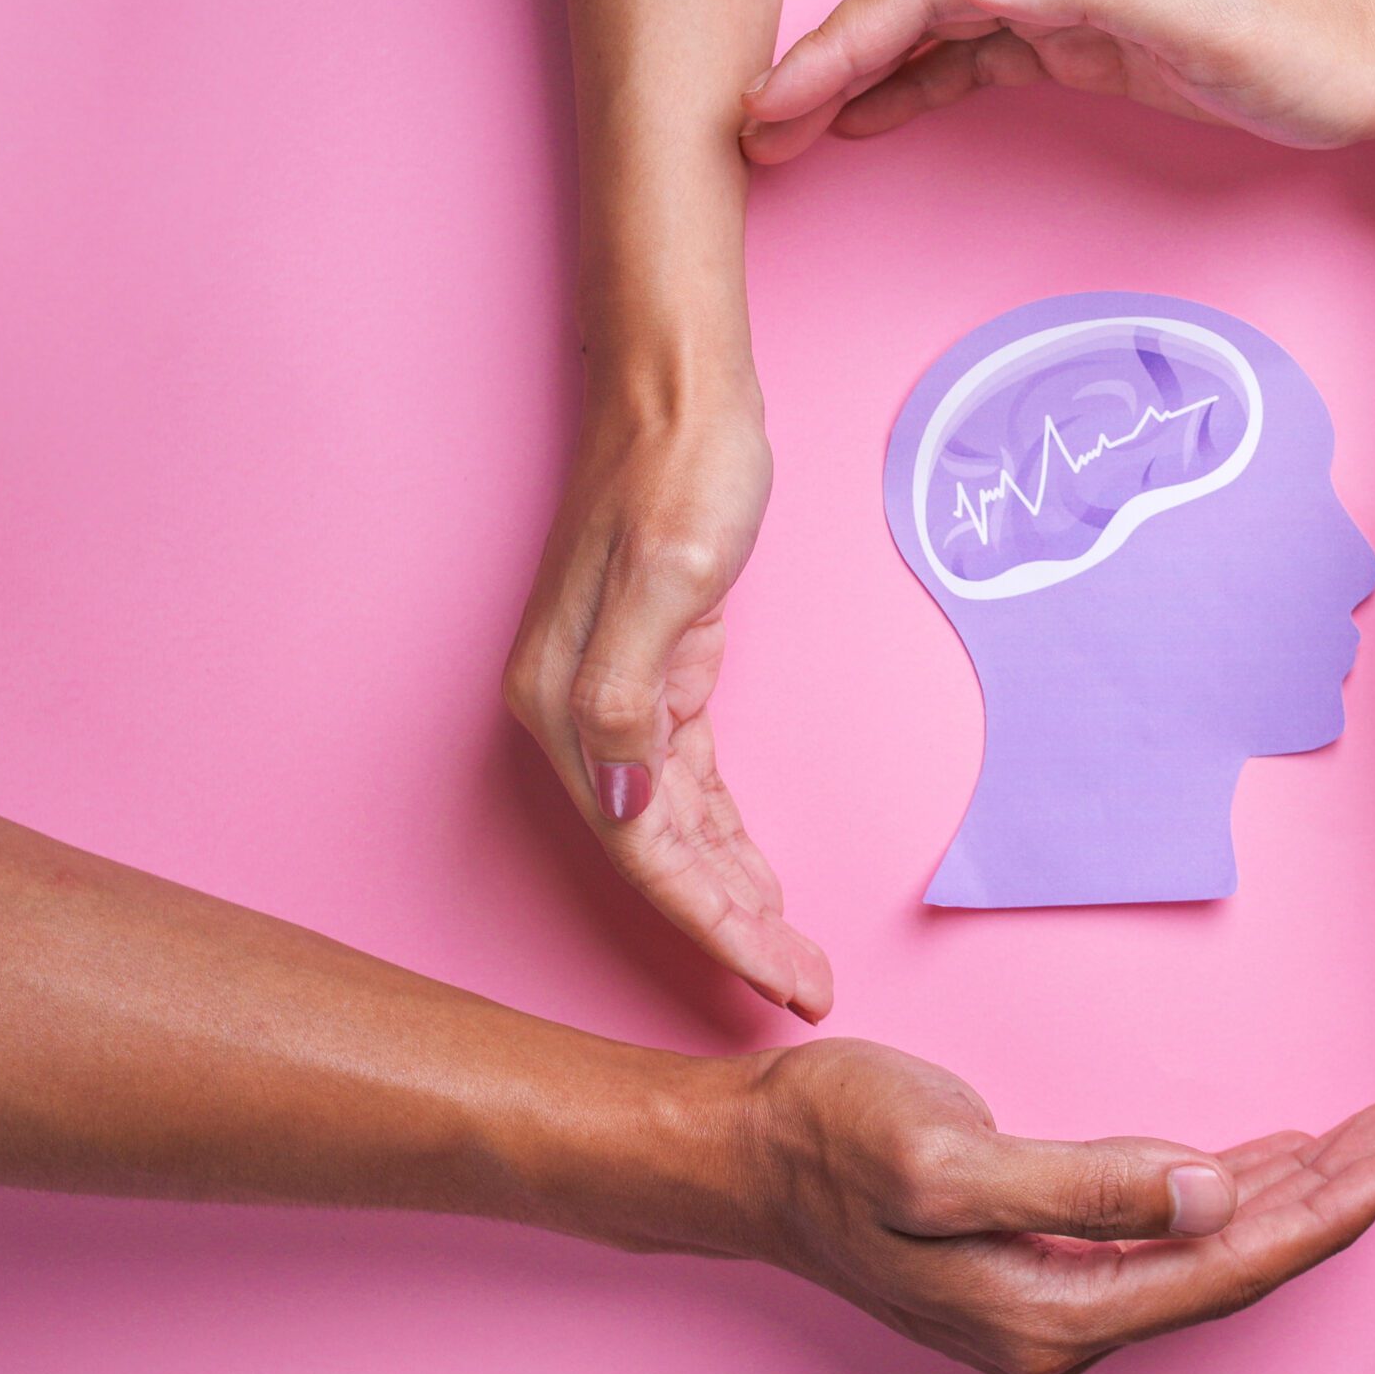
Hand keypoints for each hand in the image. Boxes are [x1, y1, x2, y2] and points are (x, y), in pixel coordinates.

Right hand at [503, 347, 831, 1020]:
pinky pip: (686, 786)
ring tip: (795, 958)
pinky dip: (725, 840)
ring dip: (734, 897)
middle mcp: (574, 714)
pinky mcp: (657, 675)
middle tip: (809, 987)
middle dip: (732, 931)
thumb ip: (631, 695)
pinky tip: (760, 882)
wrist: (680, 386)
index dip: (712, 926)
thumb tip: (619, 806)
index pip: (643, 851)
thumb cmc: (680, 465)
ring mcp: (612, 696)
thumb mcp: (669, 573)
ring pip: (675, 830)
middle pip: (659, 857)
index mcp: (564, 703)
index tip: (781, 980)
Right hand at [726, 1039, 1374, 1373]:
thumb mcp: (948, 1155)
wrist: (747, 1155)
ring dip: (1286, 1192)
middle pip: (1230, 1267)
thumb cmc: (832, 1140)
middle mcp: (1059, 1327)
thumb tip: (1211, 1193)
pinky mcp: (1038, 1262)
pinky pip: (1163, 1237)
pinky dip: (1225, 1189)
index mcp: (1047, 1314)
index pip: (1221, 1268)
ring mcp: (1049, 1301)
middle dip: (1326, 1202)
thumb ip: (1084, 1183)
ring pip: (1205, 1251)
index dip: (1317, 1215)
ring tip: (1362, 1137)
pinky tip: (1269, 1159)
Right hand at [741, 0, 1374, 160]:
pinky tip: (871, 114)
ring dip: (856, 71)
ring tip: (785, 127)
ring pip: (931, 21)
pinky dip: (915, 82)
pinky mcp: (1088, 30)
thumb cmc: (1312, 37)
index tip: (777, 102)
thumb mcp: (1207, 11)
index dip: (842, 41)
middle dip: (823, 55)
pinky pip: (975, 52)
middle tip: (753, 126)